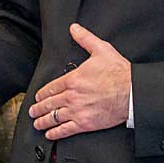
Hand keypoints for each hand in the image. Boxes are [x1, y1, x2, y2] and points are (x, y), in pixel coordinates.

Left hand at [28, 23, 130, 139]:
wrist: (132, 93)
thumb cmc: (118, 73)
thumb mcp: (101, 49)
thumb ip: (85, 39)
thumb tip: (74, 28)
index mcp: (73, 79)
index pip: (51, 87)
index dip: (42, 93)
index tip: (38, 97)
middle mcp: (72, 96)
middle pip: (49, 103)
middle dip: (38, 108)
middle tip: (32, 111)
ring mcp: (77, 111)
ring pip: (54, 117)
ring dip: (43, 121)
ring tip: (37, 123)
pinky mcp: (85, 124)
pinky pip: (66, 130)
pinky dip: (56, 133)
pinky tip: (50, 134)